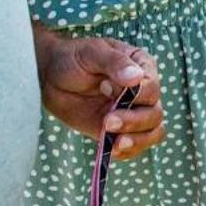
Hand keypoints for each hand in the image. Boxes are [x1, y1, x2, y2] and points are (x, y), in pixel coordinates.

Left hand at [37, 32, 162, 159]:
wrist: (51, 76)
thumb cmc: (74, 58)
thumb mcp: (92, 52)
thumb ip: (115, 63)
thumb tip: (136, 77)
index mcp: (143, 68)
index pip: (152, 88)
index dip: (135, 94)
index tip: (105, 88)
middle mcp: (143, 92)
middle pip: (154, 114)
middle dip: (134, 122)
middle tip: (107, 121)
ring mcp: (132, 113)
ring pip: (152, 133)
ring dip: (136, 140)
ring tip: (116, 143)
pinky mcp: (119, 131)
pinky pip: (135, 147)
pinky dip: (128, 152)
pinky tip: (112, 150)